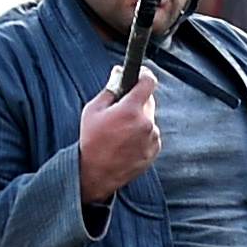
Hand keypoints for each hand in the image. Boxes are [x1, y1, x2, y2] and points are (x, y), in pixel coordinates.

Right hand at [76, 76, 161, 211]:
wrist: (96, 173)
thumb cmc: (91, 141)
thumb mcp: (93, 110)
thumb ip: (110, 89)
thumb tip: (118, 73)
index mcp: (131, 110)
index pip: (149, 82)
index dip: (145, 75)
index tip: (140, 75)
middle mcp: (146, 123)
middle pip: (149, 101)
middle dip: (137, 101)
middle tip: (121, 109)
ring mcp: (152, 138)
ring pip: (150, 119)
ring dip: (139, 119)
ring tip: (121, 131)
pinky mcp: (154, 151)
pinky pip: (151, 135)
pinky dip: (143, 134)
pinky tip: (126, 142)